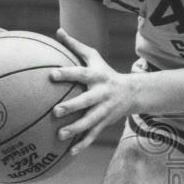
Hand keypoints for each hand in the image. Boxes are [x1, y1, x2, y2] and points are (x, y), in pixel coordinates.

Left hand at [50, 29, 136, 153]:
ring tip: (60, 135)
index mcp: (96, 77)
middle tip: (55, 111)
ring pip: (90, 121)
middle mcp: (101, 94)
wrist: (132, 92)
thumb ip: (75, 46)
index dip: (67, 74)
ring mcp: (104, 110)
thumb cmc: (105, 72)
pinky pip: (93, 135)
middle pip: (86, 101)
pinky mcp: (105, 122)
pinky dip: (83, 144)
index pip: (80, 74)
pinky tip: (70, 153)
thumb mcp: (94, 57)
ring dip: (76, 129)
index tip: (51, 75)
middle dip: (72, 107)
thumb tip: (57, 31)